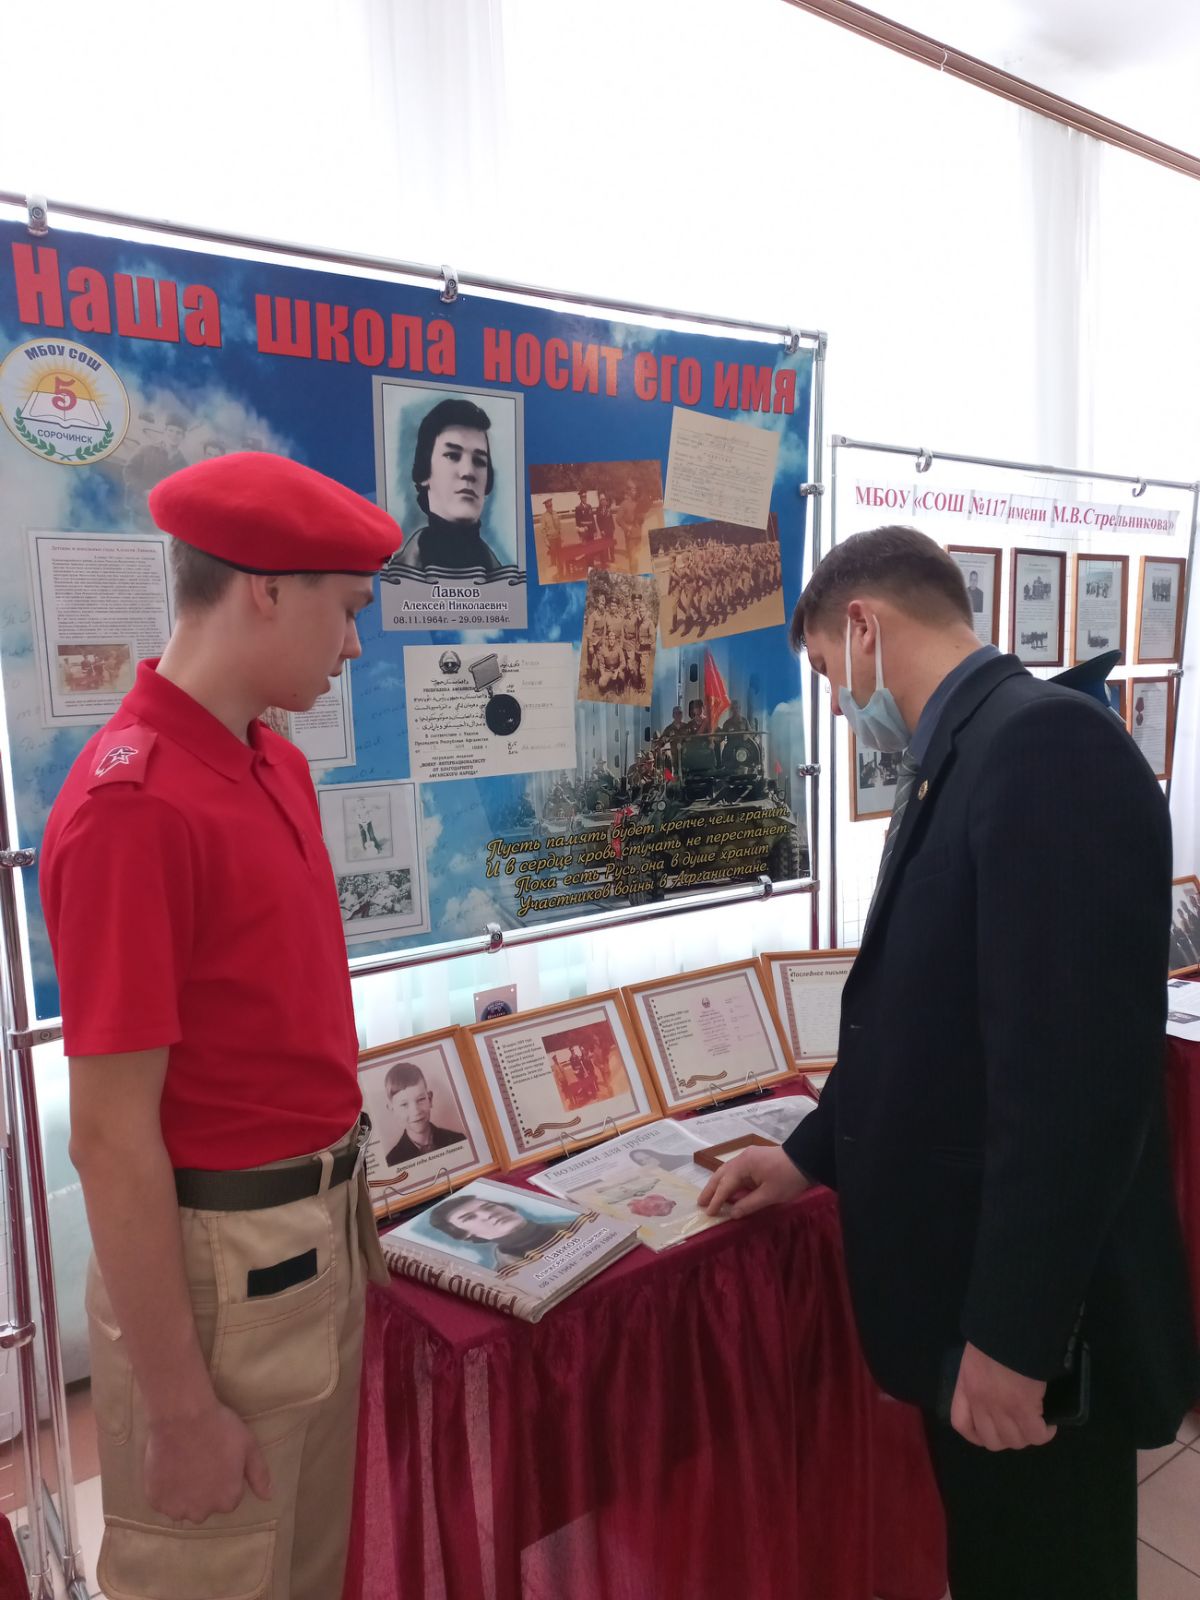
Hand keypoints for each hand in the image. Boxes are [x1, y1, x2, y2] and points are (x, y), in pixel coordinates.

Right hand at [144, 1402, 271, 1521]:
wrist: (183, 1416)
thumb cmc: (219, 1428)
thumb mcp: (249, 1447)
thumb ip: (259, 1475)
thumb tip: (269, 1497)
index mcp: (227, 1500)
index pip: (228, 1497)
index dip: (223, 1478)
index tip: (218, 1460)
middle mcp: (202, 1512)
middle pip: (204, 1506)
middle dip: (204, 1490)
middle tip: (200, 1461)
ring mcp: (176, 1508)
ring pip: (183, 1506)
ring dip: (183, 1493)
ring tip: (183, 1464)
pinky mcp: (155, 1500)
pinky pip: (162, 1501)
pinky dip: (164, 1489)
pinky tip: (168, 1468)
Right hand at [697, 1145, 810, 1218]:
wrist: (807, 1159)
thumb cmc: (788, 1178)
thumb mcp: (770, 1195)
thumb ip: (749, 1204)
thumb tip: (733, 1214)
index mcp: (744, 1164)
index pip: (726, 1185)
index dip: (716, 1200)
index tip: (708, 1212)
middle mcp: (742, 1158)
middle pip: (721, 1174)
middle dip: (711, 1189)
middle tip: (701, 1203)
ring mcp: (749, 1157)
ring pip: (728, 1172)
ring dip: (719, 1185)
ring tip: (710, 1198)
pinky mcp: (755, 1159)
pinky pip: (737, 1172)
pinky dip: (730, 1182)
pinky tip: (728, 1191)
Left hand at [950, 1341, 1055, 1451]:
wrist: (1009, 1327)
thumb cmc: (994, 1333)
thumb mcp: (978, 1354)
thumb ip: (981, 1374)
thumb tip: (997, 1383)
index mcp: (966, 1387)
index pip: (962, 1423)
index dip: (976, 1435)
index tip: (990, 1433)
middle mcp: (980, 1402)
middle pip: (992, 1440)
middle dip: (1007, 1438)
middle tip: (1020, 1427)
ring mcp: (1001, 1408)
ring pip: (1015, 1441)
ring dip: (1027, 1437)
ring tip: (1037, 1426)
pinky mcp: (1023, 1408)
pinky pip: (1035, 1434)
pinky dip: (1044, 1433)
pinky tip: (1050, 1425)